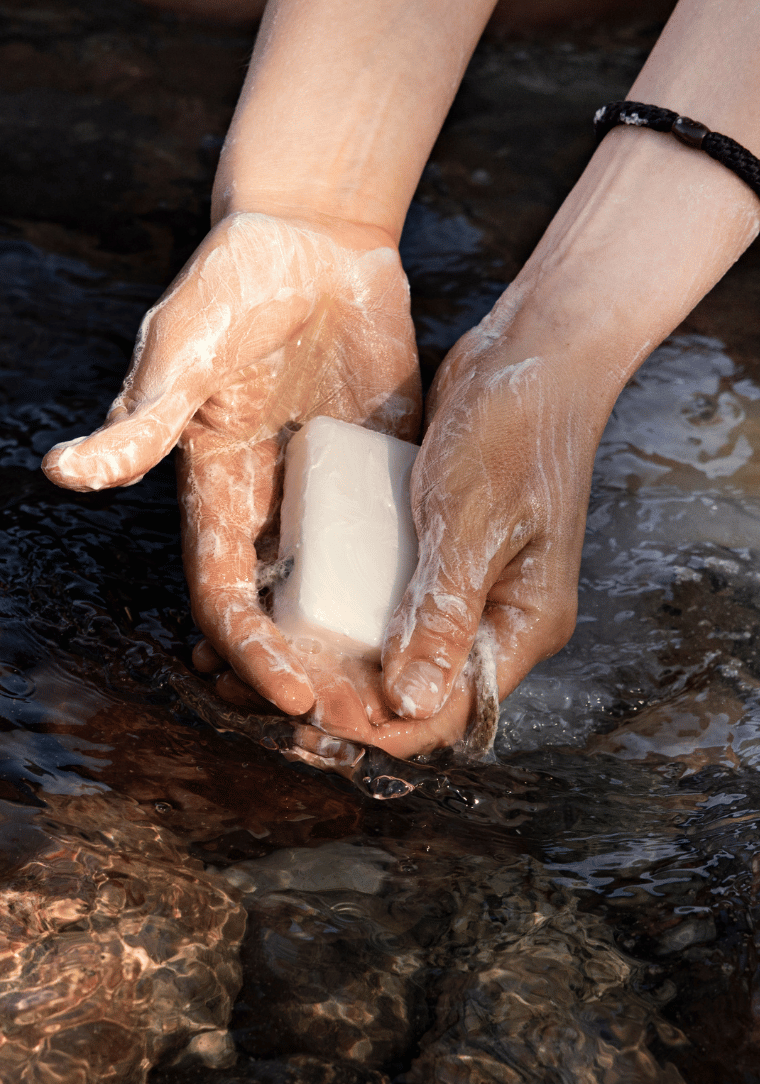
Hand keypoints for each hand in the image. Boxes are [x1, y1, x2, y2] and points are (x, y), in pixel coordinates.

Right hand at [42, 212, 420, 714]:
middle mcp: (272, 508)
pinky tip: (444, 625)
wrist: (314, 236)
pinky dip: (412, 585)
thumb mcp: (182, 350)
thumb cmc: (233, 284)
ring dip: (364, 644)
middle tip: (354, 721)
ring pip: (343, 590)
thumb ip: (142, 417)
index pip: (227, 598)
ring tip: (402, 697)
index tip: (292, 697)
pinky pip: (397, 539)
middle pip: (285, 615)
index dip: (251, 655)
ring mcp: (329, 494)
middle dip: (310, 672)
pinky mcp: (382, 470)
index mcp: (217, 494)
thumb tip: (66, 472)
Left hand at [198, 277, 609, 760]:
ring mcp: (461, 596)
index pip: (446, 713)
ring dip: (324, 670)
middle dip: (338, 707)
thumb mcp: (471, 523)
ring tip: (247, 673)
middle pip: (409, 697)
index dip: (374, 723)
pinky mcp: (432, 564)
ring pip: (385, 659)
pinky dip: (332, 622)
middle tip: (259, 699)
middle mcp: (492, 626)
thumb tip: (408, 706)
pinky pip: (377, 611)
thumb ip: (440, 614)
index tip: (308, 711)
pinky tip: (276, 621)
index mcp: (521, 629)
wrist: (532, 352)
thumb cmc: (515, 428)